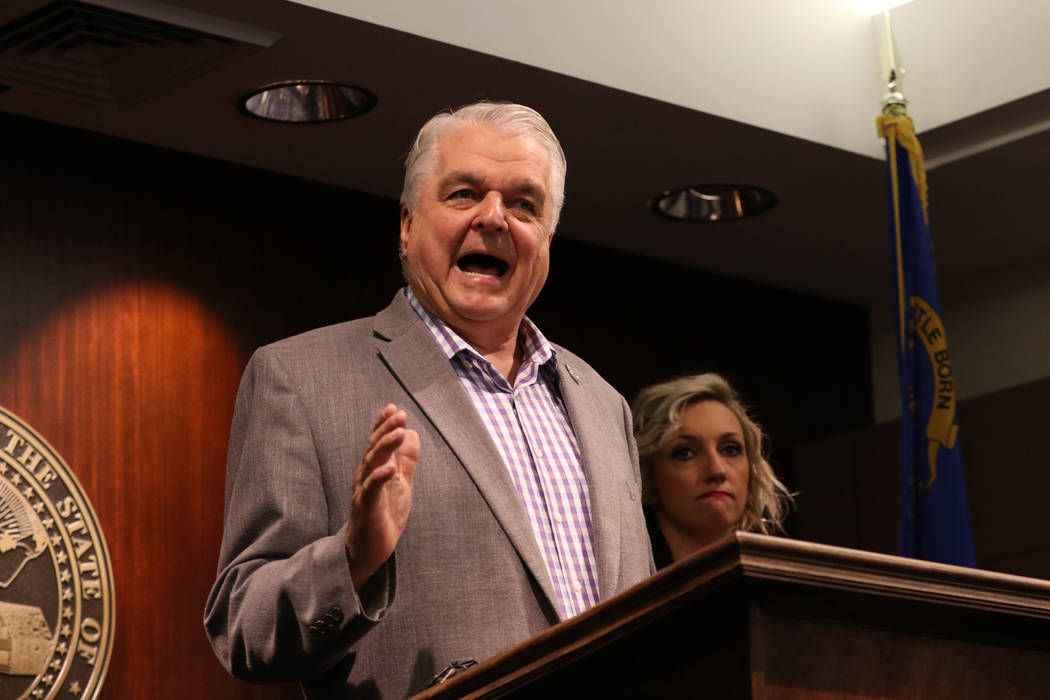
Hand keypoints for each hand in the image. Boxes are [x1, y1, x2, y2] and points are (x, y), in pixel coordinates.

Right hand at [346, 404, 419, 589]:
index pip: (377, 442)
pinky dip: (380, 477)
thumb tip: (412, 433)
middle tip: (399, 414)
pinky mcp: (366, 508)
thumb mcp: (400, 483)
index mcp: (373, 470)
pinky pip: (371, 490)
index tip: (393, 408)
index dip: (383, 425)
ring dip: (385, 446)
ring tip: (399, 432)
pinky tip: (390, 468)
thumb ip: (405, 460)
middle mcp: (365, 476)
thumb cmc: (383, 515)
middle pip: (373, 448)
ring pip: (371, 464)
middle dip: (385, 429)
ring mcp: (364, 491)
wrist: (369, 550)